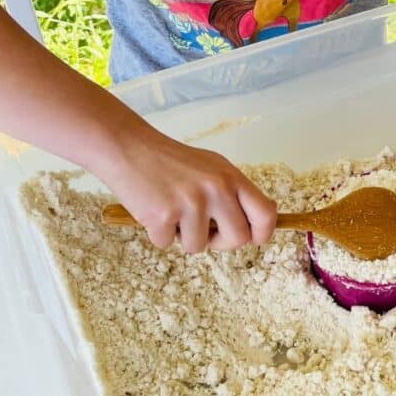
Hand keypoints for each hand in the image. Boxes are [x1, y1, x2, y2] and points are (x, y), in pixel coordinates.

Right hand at [92, 123, 276, 252]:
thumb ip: (233, 192)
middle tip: (203, 230)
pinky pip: (167, 244)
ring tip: (173, 210)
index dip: (264, 233)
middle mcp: (216, 189)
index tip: (255, 239)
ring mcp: (191, 203)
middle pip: (238, 238)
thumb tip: (259, 222)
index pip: (264, 213)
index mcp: (231, 177)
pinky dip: (159, 234)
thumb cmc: (172, 161)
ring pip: (198, 247)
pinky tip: (154, 209)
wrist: (131, 149)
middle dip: (220, 242)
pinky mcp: (164, 216)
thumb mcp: (212, 168)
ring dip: (183, 237)